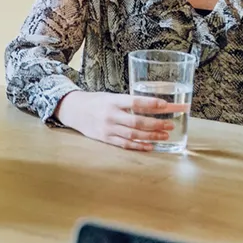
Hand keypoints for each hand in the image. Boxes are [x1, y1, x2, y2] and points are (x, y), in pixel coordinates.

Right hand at [54, 90, 188, 150]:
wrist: (73, 110)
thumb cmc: (95, 101)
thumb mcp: (109, 96)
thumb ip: (127, 102)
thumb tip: (154, 106)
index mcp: (111, 100)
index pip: (134, 102)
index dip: (150, 103)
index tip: (165, 105)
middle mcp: (110, 115)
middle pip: (137, 121)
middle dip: (156, 123)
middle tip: (170, 124)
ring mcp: (107, 128)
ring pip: (133, 134)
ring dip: (151, 136)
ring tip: (164, 135)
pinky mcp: (105, 138)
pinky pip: (125, 144)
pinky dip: (139, 146)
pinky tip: (150, 146)